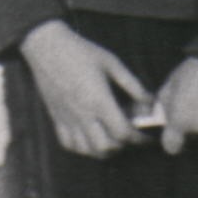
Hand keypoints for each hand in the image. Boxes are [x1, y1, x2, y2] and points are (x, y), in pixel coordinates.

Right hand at [20, 20, 153, 158]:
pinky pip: (69, 144)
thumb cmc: (82, 52)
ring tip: (113, 139)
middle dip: (123, 146)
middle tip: (131, 137)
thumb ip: (132, 85)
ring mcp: (67, 119)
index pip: (122, 132)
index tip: (147, 137)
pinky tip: (91, 139)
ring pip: (87, 150)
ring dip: (104, 150)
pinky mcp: (56, 118)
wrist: (47, 47)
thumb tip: (150, 101)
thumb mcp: (112, 64)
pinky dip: (83, 148)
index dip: (139, 139)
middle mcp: (82, 115)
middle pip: (106, 147)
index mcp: (99, 100)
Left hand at [156, 57, 197, 154]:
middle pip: (192, 143)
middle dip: (190, 132)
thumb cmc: (196, 69)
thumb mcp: (171, 84)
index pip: (172, 147)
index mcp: (181, 121)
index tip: (175, 132)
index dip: (172, 140)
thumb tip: (163, 121)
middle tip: (194, 114)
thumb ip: (165, 107)